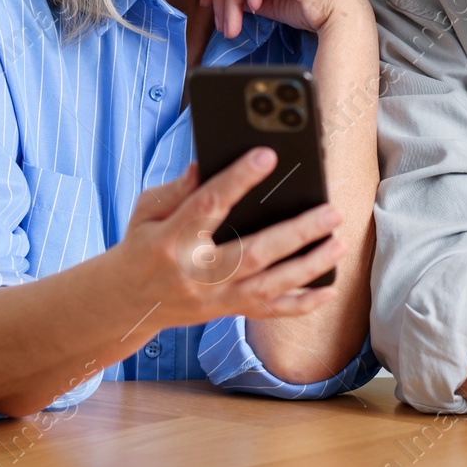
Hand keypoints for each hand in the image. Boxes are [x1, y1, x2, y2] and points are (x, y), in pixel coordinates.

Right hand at [116, 147, 345, 334]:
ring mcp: (215, 297)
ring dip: (309, 265)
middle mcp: (197, 272)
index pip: (209, 205)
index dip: (238, 179)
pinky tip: (329, 290)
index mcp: (173, 239)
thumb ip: (177, 189)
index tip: (266, 156)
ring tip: (338, 243)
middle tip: (330, 211)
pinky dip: (302, 304)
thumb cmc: (142, 246)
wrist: (128, 301)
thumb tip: (206, 165)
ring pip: (269, 284)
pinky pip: (270, 311)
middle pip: (253, 252)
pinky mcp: (227, 311)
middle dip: (297, 232)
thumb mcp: (146, 211)